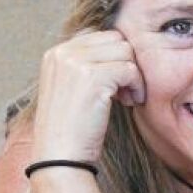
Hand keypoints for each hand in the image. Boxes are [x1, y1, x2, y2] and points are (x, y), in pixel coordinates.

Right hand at [33, 30, 144, 162]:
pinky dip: (137, 86)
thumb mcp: (72, 90)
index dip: (115, 58)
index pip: (99, 36)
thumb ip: (87, 67)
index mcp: (55, 54)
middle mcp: (62, 52)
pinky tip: (129, 103)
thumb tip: (120, 49)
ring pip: (125, 51)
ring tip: (127, 98)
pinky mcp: (92, 76)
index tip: (116, 83)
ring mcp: (75, 62)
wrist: (59, 156)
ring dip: (134, 75)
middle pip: (115, 39)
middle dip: (127, 62)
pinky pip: (130, 69)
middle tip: (125, 91)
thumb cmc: (71, 129)